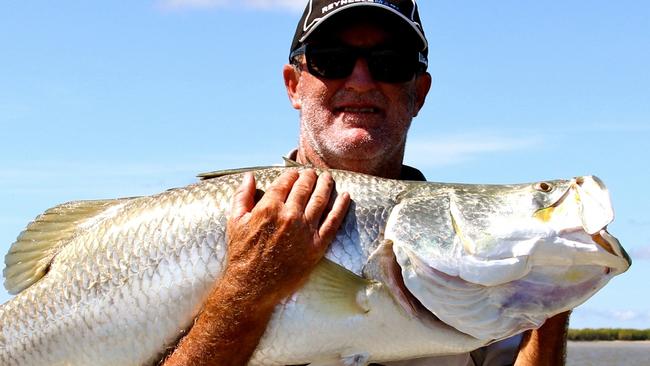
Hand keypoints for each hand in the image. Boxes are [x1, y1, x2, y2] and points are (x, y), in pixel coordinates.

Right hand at [162, 169, 349, 365]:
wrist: (252, 286)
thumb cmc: (242, 254)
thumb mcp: (235, 222)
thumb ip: (242, 196)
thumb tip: (249, 176)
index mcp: (269, 207)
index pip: (285, 182)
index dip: (292, 175)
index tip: (295, 173)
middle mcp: (289, 216)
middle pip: (305, 188)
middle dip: (310, 177)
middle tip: (313, 173)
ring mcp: (305, 231)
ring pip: (321, 200)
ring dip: (326, 185)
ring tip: (328, 178)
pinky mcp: (317, 246)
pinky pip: (333, 221)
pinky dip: (341, 206)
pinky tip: (346, 196)